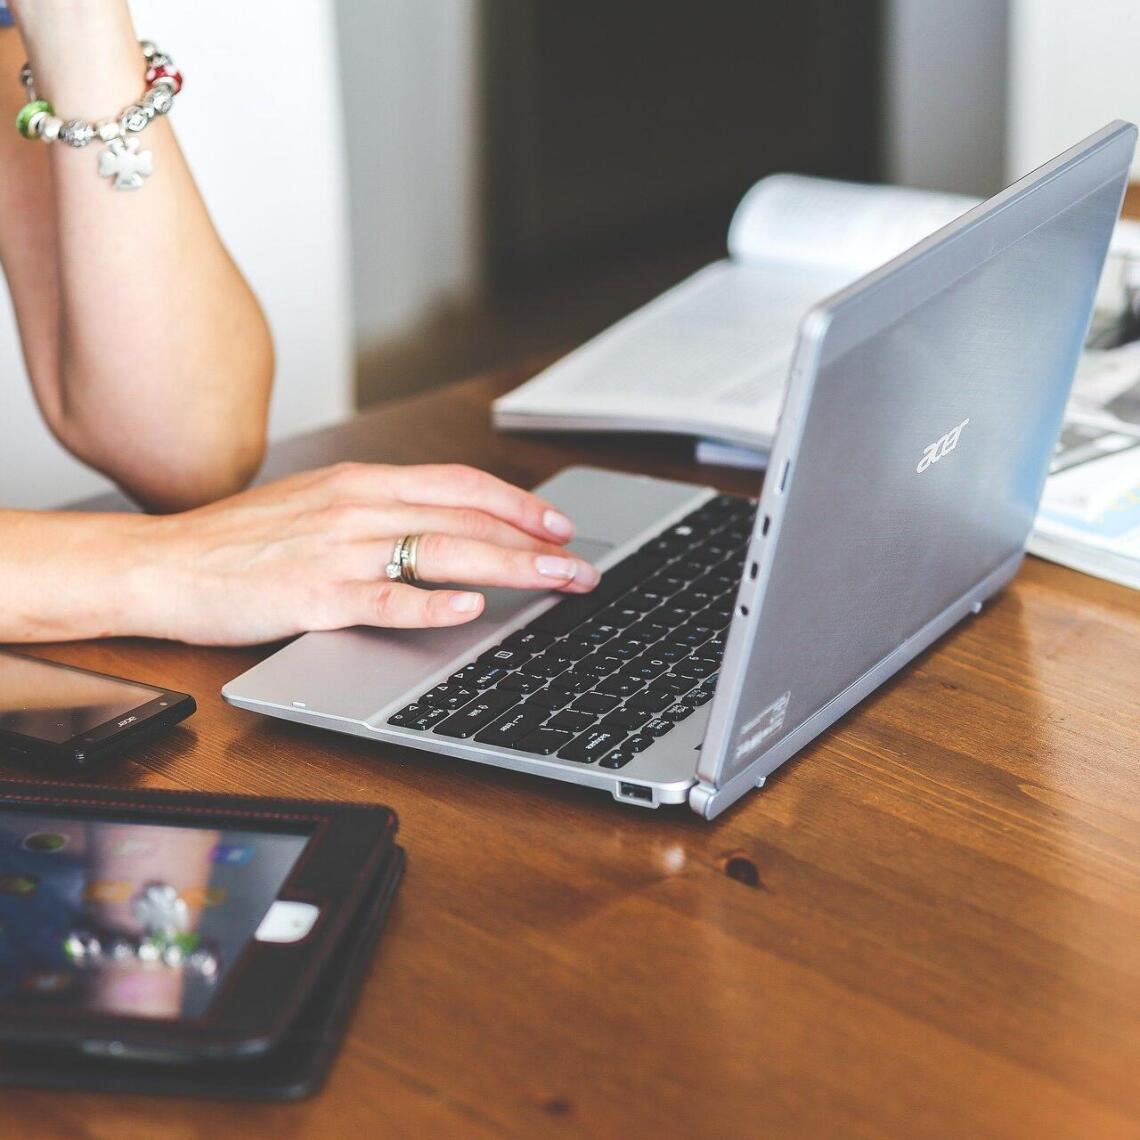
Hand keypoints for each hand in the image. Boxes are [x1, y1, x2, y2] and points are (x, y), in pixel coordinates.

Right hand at [134, 462, 599, 645]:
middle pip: (466, 518)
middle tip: (580, 566)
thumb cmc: (240, 541)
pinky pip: (383, 598)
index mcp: (361, 483)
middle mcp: (357, 507)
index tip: (558, 525)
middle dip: (534, 543)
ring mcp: (337, 550)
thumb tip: (443, 530)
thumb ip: (379, 513)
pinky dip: (431, 603)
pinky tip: (469, 609)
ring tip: (555, 583)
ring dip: (509, 568)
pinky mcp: (313, 596)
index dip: (517, 504)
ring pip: (441, 551)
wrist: (163, 563)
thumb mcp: (318, 507)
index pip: (460, 484)